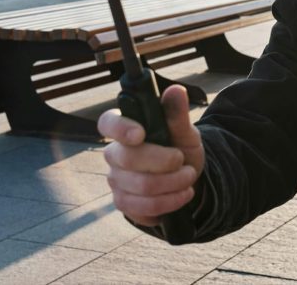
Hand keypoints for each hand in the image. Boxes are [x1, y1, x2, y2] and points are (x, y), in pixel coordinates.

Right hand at [98, 84, 203, 226]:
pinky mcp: (123, 203)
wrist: (186, 179)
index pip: (107, 122)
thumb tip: (176, 90)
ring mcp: (116, 180)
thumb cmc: (180, 148)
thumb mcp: (185, 131)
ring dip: (173, 183)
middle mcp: (115, 154)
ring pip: (141, 186)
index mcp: (126, 128)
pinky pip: (143, 207)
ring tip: (189, 176)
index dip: (120, 128)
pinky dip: (170, 201)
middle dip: (164, 162)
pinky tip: (183, 194)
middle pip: (129, 159)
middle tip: (183, 162)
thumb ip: (177, 114)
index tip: (141, 134)